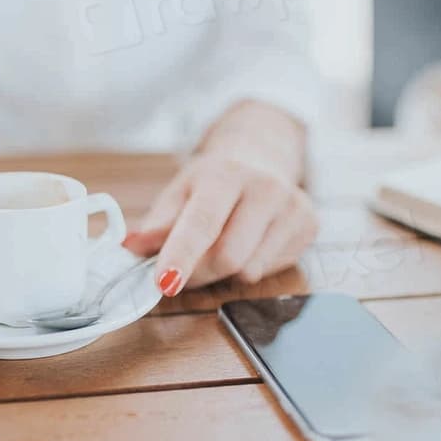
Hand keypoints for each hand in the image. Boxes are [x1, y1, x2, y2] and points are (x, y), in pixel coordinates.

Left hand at [123, 153, 317, 295]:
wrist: (261, 158)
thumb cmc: (213, 182)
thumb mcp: (179, 193)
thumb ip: (157, 225)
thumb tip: (131, 246)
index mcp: (225, 174)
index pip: (202, 222)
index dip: (181, 256)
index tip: (164, 282)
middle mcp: (264, 187)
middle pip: (226, 257)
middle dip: (197, 273)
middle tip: (181, 271)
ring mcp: (292, 207)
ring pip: (248, 270)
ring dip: (222, 274)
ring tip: (218, 249)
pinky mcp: (309, 226)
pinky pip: (269, 271)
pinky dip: (248, 269)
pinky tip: (247, 245)